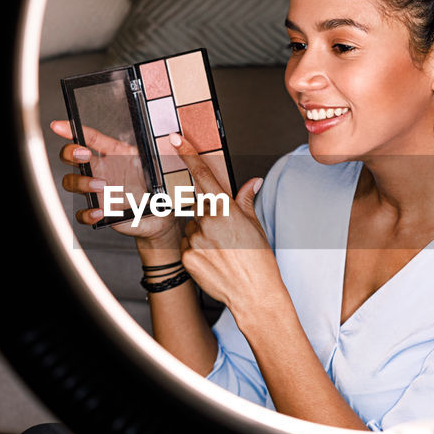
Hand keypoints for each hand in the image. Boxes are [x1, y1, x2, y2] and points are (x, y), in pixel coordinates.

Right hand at [50, 120, 180, 244]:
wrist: (162, 216)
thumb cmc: (157, 186)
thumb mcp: (157, 164)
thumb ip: (156, 150)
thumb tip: (170, 136)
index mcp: (114, 155)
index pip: (90, 138)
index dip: (72, 130)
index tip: (58, 125)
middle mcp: (101, 171)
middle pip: (71, 157)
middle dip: (71, 153)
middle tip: (84, 154)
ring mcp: (98, 191)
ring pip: (72, 182)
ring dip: (82, 182)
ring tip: (103, 185)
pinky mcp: (100, 211)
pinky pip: (82, 213)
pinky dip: (87, 213)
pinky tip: (100, 211)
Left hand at [169, 133, 280, 310]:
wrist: (253, 293)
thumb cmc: (258, 260)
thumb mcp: (255, 225)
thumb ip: (245, 200)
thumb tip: (252, 182)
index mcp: (224, 209)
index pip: (202, 174)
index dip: (187, 154)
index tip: (175, 140)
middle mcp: (206, 221)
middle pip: (198, 206)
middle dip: (208, 214)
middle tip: (225, 234)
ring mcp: (194, 239)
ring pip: (191, 227)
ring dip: (202, 233)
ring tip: (221, 250)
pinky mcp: (186, 257)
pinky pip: (186, 245)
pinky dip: (196, 249)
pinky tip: (212, 260)